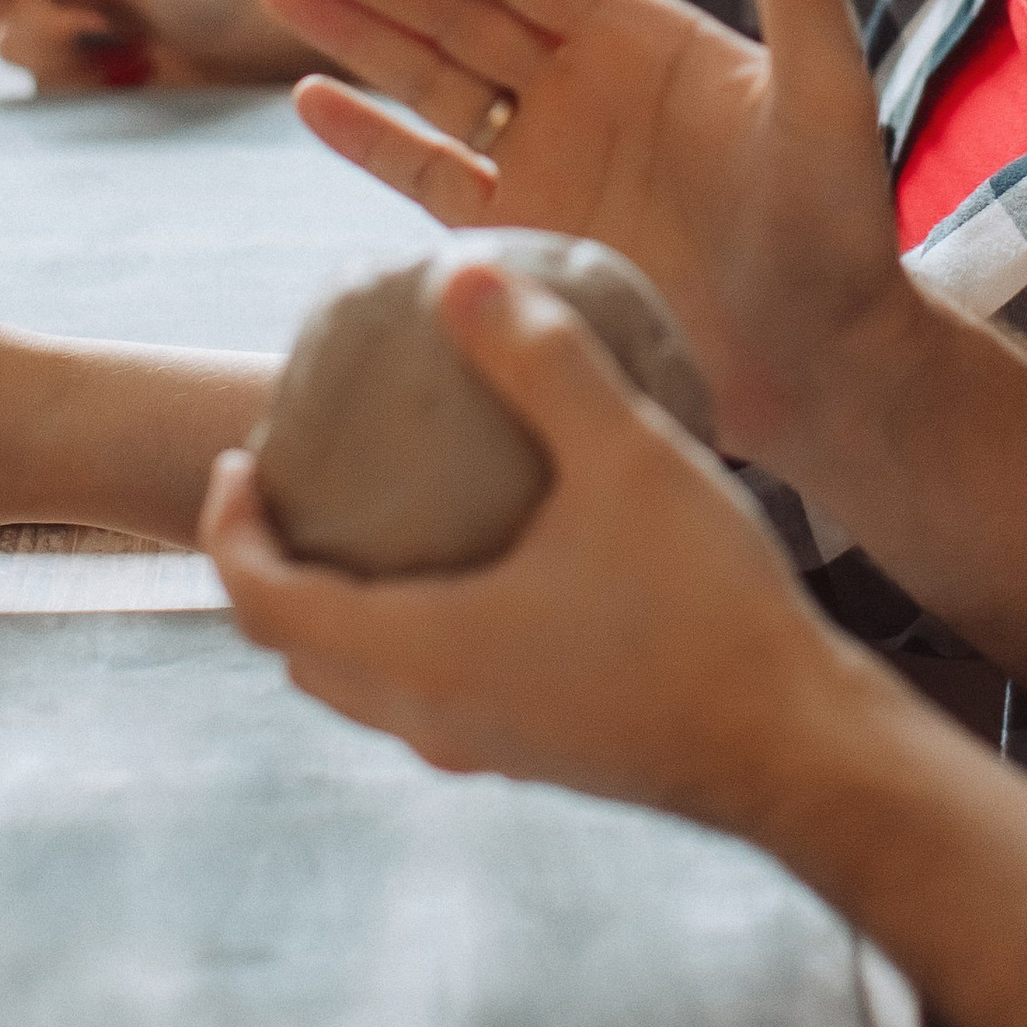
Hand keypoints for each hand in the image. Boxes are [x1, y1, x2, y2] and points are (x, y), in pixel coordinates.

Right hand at [0, 0, 302, 92]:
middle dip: (39, 28)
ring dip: (60, 60)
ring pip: (17, 49)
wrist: (252, 41)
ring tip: (124, 56)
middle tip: (95, 35)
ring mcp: (76, 21)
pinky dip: (78, 85)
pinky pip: (47, 84)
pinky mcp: (89, 66)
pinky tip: (128, 75)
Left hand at [203, 264, 883, 832]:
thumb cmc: (707, 608)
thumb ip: (542, 362)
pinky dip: (410, 633)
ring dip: (340, 609)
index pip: (264, 600)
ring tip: (374, 520)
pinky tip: (485, 566)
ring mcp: (484, 749)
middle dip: (271, 570)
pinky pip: (430, 694)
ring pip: (365, 684)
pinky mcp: (537, 756)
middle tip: (293, 486)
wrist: (798, 751)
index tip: (237, 459)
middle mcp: (432, 717)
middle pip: (300, 653)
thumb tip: (460, 271)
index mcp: (419, 655)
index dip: (229, 529)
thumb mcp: (628, 458)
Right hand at [258, 0, 917, 466]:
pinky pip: (431, 178)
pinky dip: (371, 141)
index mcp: (644, 40)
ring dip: (355, 30)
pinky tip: (309, 97)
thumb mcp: (824, 106)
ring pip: (430, 78)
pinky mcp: (524, 239)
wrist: (824, 368)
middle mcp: (585, 88)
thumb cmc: (840, 233)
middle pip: (458, 9)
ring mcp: (549, 163)